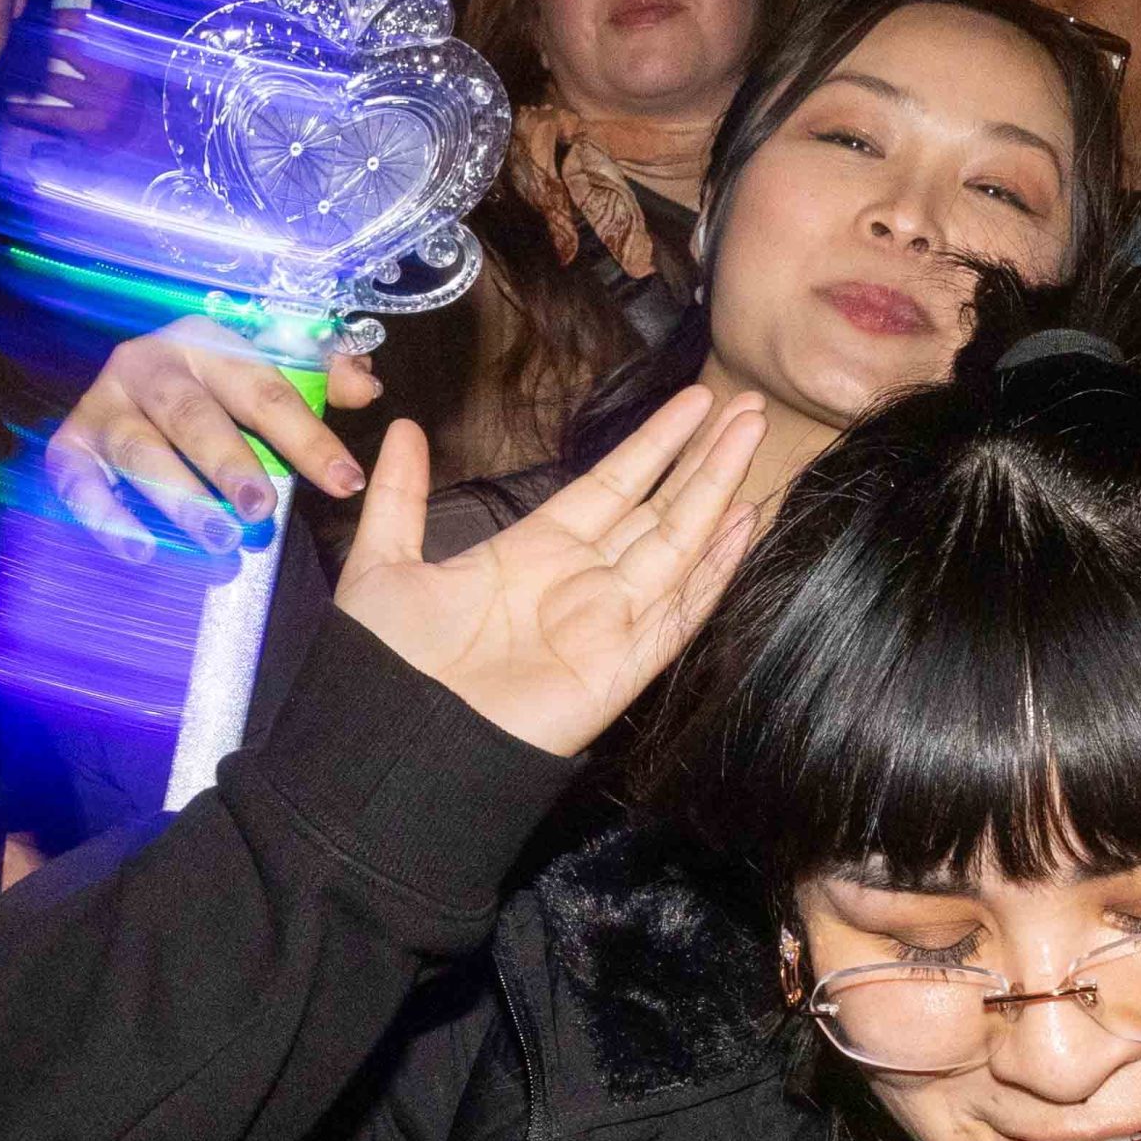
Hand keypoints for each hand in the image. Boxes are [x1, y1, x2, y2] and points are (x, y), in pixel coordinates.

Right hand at [47, 321, 382, 554]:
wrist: (136, 381)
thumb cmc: (220, 386)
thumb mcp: (273, 370)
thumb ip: (323, 378)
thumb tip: (365, 386)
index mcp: (210, 344)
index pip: (266, 391)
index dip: (309, 438)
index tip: (348, 484)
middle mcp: (151, 366)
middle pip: (194, 417)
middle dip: (229, 464)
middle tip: (261, 509)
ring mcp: (105, 404)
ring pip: (140, 449)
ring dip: (178, 496)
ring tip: (216, 539)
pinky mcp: (70, 444)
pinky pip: (79, 481)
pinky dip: (106, 516)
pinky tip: (142, 548)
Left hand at [334, 389, 766, 756]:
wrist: (394, 739)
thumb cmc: (386, 661)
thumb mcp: (384, 561)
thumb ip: (400, 496)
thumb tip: (402, 428)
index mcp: (534, 551)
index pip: (613, 484)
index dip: (656, 443)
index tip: (695, 401)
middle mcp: (582, 580)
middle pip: (659, 507)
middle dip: (705, 456)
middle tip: (750, 405)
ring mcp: (609, 621)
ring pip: (679, 543)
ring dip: (719, 489)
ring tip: (756, 434)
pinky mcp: (623, 665)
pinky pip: (680, 609)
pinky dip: (715, 568)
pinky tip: (747, 521)